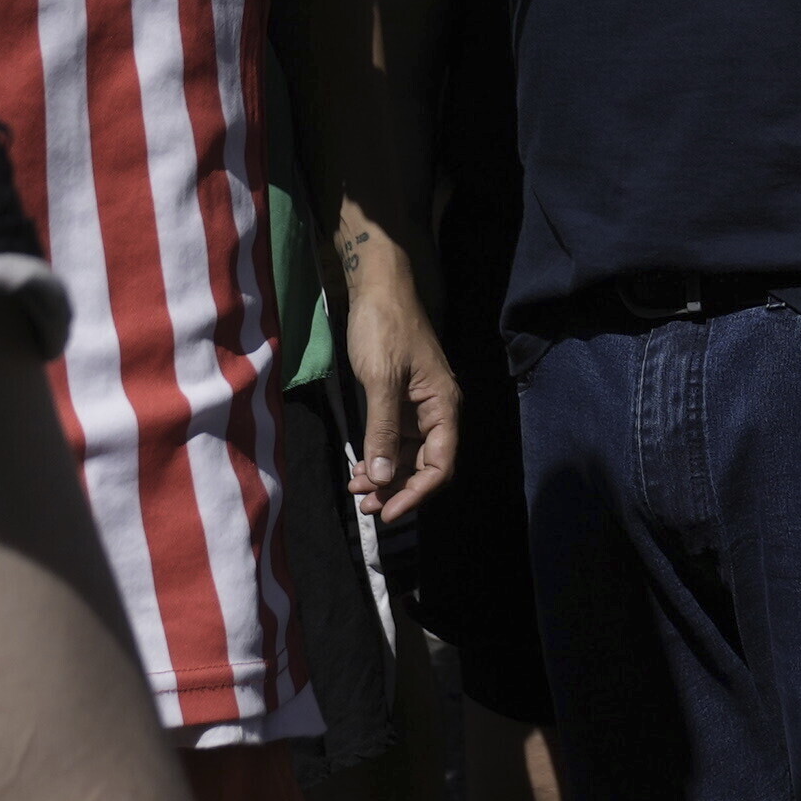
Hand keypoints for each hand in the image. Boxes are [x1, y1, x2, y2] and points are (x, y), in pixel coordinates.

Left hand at [331, 207, 462, 524]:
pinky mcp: (399, 402)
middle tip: (364, 506)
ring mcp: (417, 408)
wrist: (378, 288)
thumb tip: (384, 480)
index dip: (417, 493)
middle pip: (425, 466)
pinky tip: (359, 469)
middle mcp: (436, 412)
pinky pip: (394, 441)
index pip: (441, 465)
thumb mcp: (382, 379)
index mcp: (443, 406)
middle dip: (397, 490)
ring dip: (385, 478)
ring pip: (408, 457)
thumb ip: (383, 431)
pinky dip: (378, 458)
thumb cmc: (384, 328)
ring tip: (356, 491)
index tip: (388, 513)